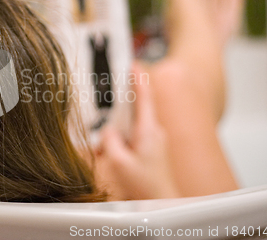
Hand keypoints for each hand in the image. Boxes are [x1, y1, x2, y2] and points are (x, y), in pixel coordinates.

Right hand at [95, 62, 178, 199]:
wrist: (161, 202)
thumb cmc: (145, 185)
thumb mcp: (118, 162)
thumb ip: (109, 140)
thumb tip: (107, 130)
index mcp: (148, 130)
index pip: (144, 97)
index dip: (138, 78)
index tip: (133, 63)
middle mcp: (155, 131)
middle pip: (135, 109)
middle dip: (118, 109)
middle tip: (106, 108)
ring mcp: (155, 139)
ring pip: (132, 124)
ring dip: (118, 129)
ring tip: (107, 145)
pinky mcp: (152, 148)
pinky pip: (134, 135)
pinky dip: (122, 138)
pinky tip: (115, 152)